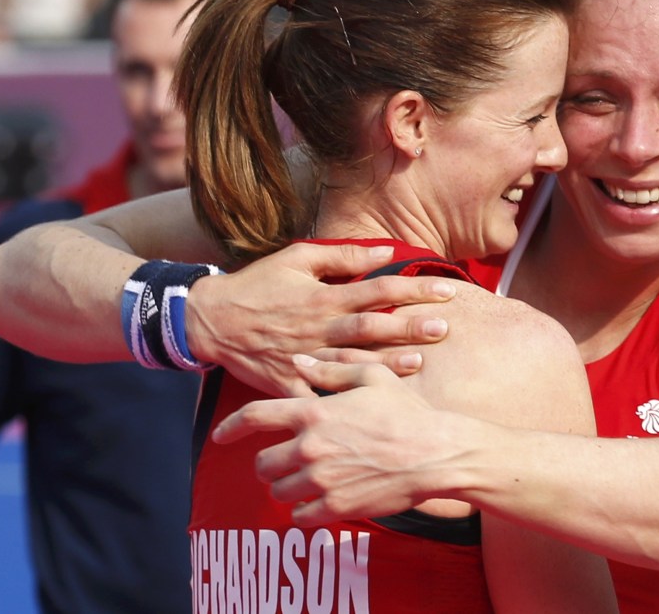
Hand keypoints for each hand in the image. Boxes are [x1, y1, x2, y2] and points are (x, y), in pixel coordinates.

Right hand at [187, 242, 456, 395]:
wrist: (211, 320)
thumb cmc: (259, 284)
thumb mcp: (298, 257)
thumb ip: (344, 254)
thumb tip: (387, 251)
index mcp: (324, 295)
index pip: (378, 289)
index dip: (414, 289)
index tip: (447, 290)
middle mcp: (318, 326)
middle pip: (371, 327)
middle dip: (409, 328)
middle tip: (443, 328)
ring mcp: (304, 357)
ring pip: (351, 363)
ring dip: (385, 364)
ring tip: (418, 365)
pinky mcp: (288, 383)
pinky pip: (317, 394)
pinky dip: (340, 401)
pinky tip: (367, 407)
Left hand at [213, 355, 449, 522]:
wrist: (435, 452)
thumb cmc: (406, 411)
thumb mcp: (372, 378)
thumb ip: (331, 368)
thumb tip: (298, 361)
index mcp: (314, 411)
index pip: (256, 416)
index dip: (231, 426)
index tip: (219, 436)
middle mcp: (309, 447)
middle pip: (263, 463)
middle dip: (269, 464)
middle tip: (286, 464)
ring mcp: (321, 480)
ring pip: (279, 492)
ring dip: (288, 488)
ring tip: (308, 482)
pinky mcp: (335, 506)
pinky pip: (300, 516)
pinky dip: (305, 511)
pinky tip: (320, 501)